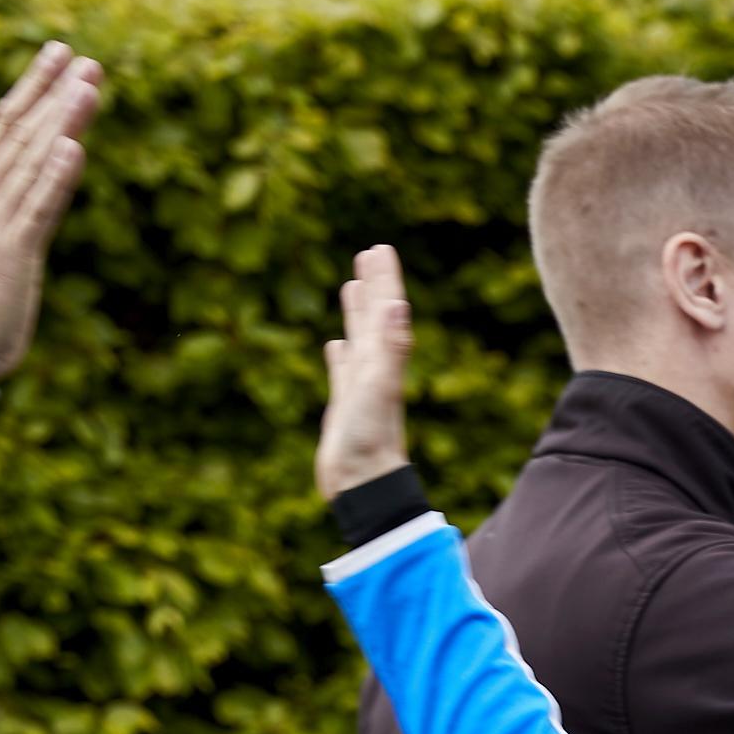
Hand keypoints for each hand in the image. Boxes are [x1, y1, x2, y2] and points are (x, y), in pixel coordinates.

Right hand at [0, 42, 102, 381]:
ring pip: (34, 163)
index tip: (60, 52)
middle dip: (54, 96)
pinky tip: (74, 148)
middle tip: (86, 60)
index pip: (5, 124)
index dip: (33, 87)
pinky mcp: (12, 250)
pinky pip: (38, 208)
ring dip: (62, 124)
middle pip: (21, 135)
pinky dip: (56, 177)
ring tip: (88, 89)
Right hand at [318, 247, 416, 501]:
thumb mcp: (377, 385)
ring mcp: (360, 387)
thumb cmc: (369, 438)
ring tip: (352, 286)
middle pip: (375, 317)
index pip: (387, 309)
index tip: (381, 248)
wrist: (363, 484)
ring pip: (359, 339)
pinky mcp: (346, 406)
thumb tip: (397, 305)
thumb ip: (389, 347)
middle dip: (374, 285)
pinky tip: (336, 345)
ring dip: (357, 312)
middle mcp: (376, 369)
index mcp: (385, 360)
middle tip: (370, 253)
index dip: (385, 279)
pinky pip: (343, 371)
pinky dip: (340, 354)